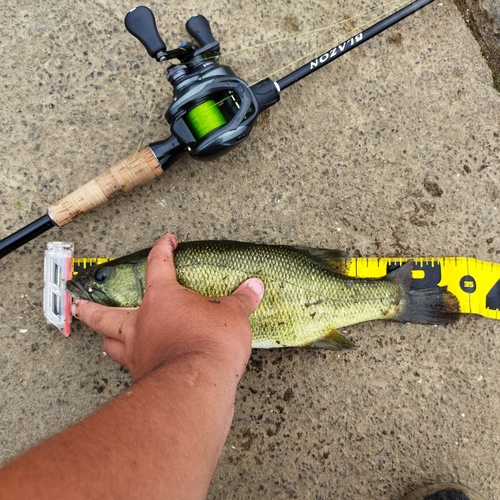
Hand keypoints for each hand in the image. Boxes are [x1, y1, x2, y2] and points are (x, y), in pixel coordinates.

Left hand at [72, 233, 264, 380]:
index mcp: (162, 298)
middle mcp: (142, 322)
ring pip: (109, 343)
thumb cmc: (211, 342)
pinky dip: (131, 362)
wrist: (196, 386)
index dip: (162, 249)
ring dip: (104, 337)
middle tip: (79, 302)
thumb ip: (242, 300)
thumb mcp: (233, 316)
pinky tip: (137, 365)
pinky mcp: (141, 377)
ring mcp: (137, 352)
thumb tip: (255, 286)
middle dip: (91, 307)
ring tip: (103, 336)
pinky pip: (130, 366)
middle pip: (105, 313)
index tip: (166, 240)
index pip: (158, 264)